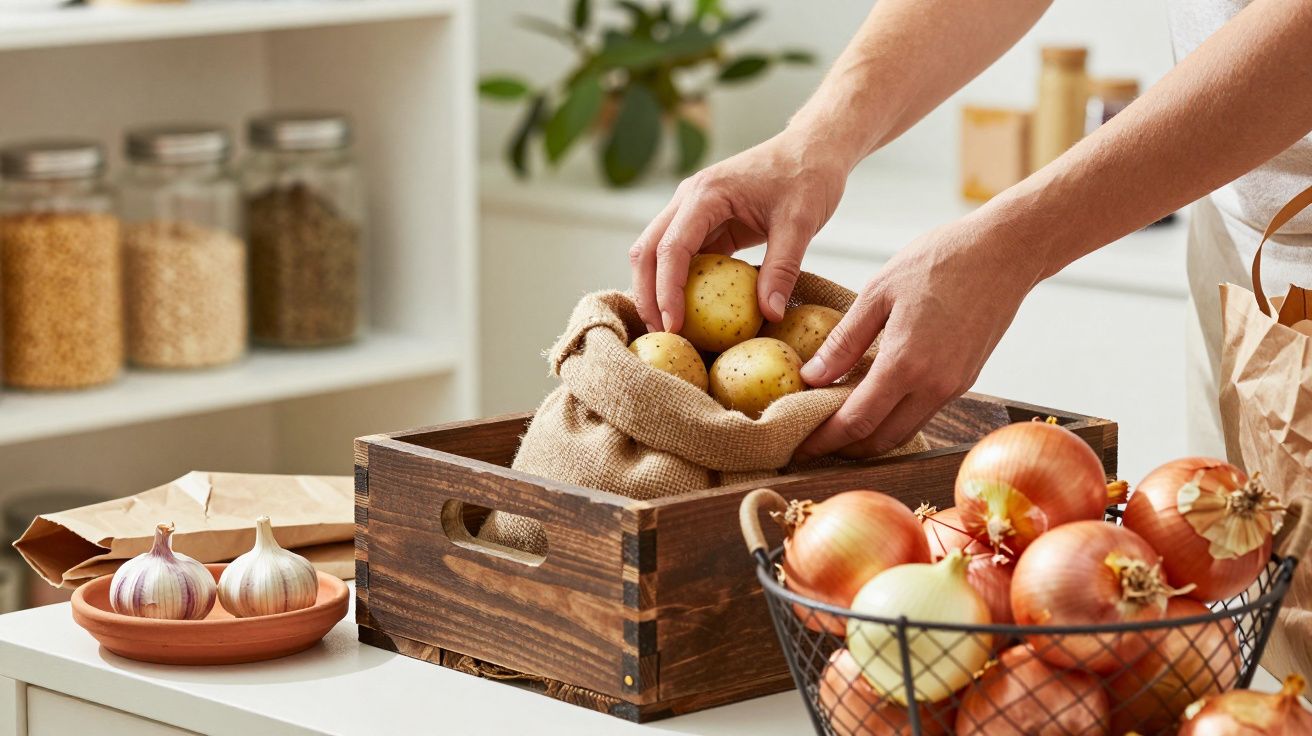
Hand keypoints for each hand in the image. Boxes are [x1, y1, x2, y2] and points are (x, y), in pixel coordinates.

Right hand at [629, 129, 850, 331]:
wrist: (813, 147)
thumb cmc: (808, 176)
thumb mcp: (800, 223)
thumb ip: (782, 268)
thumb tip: (769, 315)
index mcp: (706, 194)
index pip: (672, 248)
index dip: (667, 291)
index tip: (674, 326)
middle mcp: (689, 199)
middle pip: (647, 250)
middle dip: (647, 294)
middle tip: (660, 335)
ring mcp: (693, 211)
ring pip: (655, 253)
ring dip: (655, 289)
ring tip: (667, 329)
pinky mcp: (705, 223)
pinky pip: (681, 256)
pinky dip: (677, 283)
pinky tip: (687, 312)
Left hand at [793, 214, 1041, 460]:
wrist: (1006, 251)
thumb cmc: (940, 260)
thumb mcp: (879, 292)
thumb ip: (844, 340)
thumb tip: (812, 376)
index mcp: (906, 363)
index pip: (856, 422)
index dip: (824, 440)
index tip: (799, 447)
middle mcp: (934, 386)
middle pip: (880, 440)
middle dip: (843, 448)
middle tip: (811, 441)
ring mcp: (954, 386)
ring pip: (903, 431)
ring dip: (869, 437)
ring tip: (835, 425)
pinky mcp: (965, 380)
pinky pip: (922, 412)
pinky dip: (893, 418)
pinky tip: (872, 401)